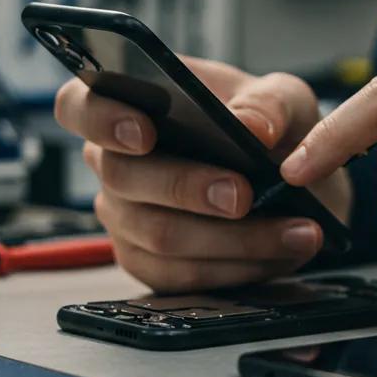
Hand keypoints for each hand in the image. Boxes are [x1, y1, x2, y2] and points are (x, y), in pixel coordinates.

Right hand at [55, 58, 351, 291]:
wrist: (297, 180)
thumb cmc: (273, 128)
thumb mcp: (284, 98)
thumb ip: (269, 103)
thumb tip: (250, 127)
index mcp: (131, 106)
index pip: (79, 105)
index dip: (101, 118)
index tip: (145, 133)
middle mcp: (115, 164)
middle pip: (123, 178)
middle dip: (186, 187)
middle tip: (243, 194)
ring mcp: (127, 219)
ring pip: (160, 235)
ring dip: (234, 237)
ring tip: (295, 229)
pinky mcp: (152, 266)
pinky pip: (183, 277)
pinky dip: (240, 267)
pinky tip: (283, 251)